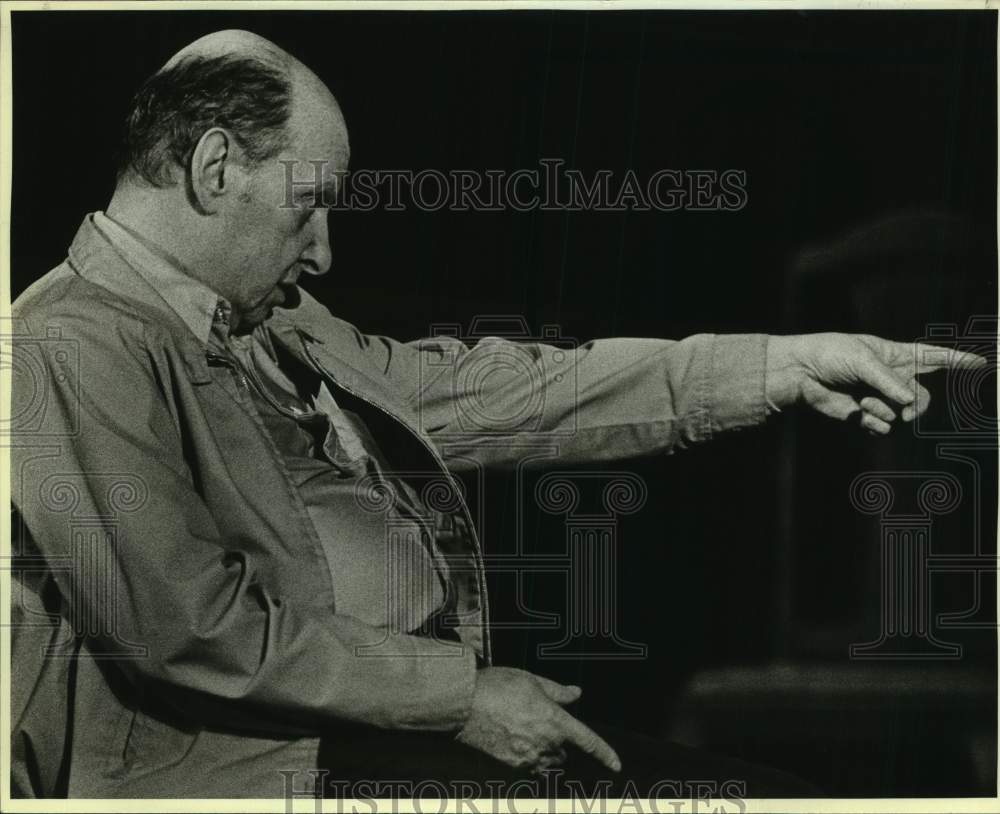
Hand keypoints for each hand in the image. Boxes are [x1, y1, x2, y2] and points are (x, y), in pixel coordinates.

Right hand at [455, 666, 620, 774]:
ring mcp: (528, 757)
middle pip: (564, 752)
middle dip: (560, 741)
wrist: (464, 704)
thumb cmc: (498, 686)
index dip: (605, 754)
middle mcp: (546, 743)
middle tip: (541, 721)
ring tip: (527, 731)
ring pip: (549, 762)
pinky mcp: (512, 764)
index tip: (617, 765)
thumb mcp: (531, 680)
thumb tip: (576, 693)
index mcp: (555, 721)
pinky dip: (531, 758)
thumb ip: (557, 691)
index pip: (588, 741)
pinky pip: (531, 766)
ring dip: (548, 752)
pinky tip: (517, 740)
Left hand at [765, 333, 987, 434]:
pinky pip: (883, 427)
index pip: (933, 357)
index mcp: (895, 356)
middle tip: (908, 409)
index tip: (982, 363)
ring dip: (882, 409)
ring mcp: (878, 398)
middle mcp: (891, 378)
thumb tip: (910, 401)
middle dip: (917, 405)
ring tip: (860, 399)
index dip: (958, 360)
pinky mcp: (864, 416)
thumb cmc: (830, 355)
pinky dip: (873, 423)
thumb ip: (888, 379)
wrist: (801, 373)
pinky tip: (857, 413)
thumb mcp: (861, 359)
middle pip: (921, 397)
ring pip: (901, 414)